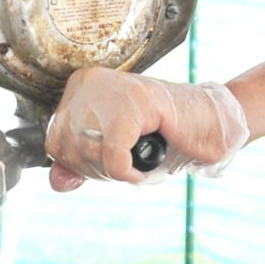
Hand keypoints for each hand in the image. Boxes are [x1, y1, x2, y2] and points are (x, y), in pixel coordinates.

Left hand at [45, 68, 249, 191]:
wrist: (210, 125)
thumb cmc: (163, 136)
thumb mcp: (110, 152)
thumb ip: (79, 164)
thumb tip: (57, 182)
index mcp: (79, 87)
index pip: (54, 142)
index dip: (82, 165)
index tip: (111, 160)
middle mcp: (90, 81)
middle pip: (69, 149)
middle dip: (98, 170)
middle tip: (128, 162)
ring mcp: (113, 88)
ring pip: (88, 153)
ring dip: (116, 171)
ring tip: (138, 158)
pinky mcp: (136, 102)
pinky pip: (113, 156)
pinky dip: (129, 172)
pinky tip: (144, 163)